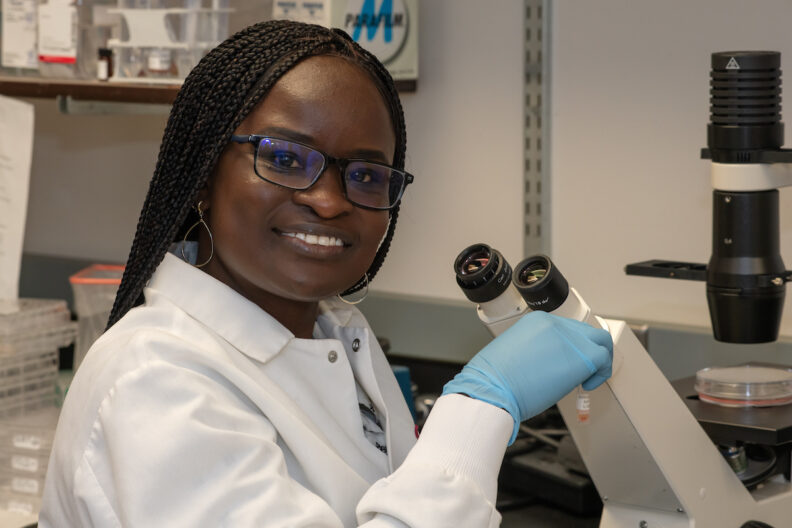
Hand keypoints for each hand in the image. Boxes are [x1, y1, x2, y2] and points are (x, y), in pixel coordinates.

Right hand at [442, 311, 612, 442]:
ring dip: (600, 360)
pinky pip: (604, 360)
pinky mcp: (582, 355)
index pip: (566, 330)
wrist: (491, 388)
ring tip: (588, 379)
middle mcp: (554, 323)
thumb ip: (536, 353)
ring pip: (600, 341)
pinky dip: (602, 373)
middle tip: (584, 372)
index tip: (568, 364)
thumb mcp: (514, 354)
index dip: (571, 348)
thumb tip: (550, 366)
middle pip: (586, 331)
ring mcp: (569, 337)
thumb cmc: (494, 380)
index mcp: (536, 321)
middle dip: (589, 351)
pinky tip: (587, 386)